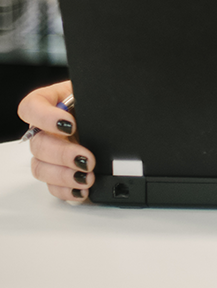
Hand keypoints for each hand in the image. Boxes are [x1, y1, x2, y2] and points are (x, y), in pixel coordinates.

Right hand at [17, 81, 93, 203]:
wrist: (114, 116)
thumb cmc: (102, 104)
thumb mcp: (98, 96)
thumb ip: (94, 100)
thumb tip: (104, 108)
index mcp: (51, 104)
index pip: (31, 107)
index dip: (45, 118)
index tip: (70, 124)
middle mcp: (45, 130)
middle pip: (38, 144)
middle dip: (63, 154)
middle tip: (86, 159)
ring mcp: (49, 152)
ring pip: (41, 168)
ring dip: (64, 176)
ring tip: (87, 178)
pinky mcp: (58, 171)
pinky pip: (53, 185)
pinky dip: (67, 190)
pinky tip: (82, 190)